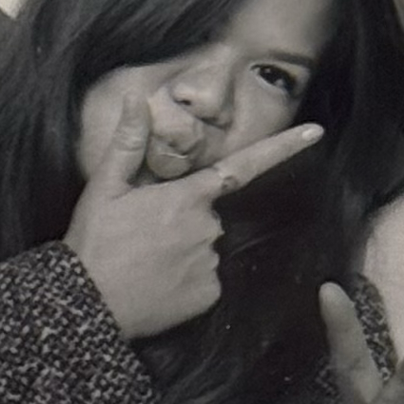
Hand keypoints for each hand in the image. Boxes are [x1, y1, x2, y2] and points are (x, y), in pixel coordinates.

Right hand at [66, 97, 322, 341]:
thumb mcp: (104, 187)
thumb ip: (128, 142)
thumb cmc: (94, 242)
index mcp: (188, 196)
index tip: (316, 131)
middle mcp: (209, 228)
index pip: (244, 165)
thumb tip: (135, 100)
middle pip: (209, 214)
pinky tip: (158, 284)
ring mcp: (211, 263)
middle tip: (143, 234)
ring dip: (184, 250)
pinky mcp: (208, 295)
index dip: (284, 147)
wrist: (87, 304)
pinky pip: (206, 280)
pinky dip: (187, 281)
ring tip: (145, 262)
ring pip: (207, 247)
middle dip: (183, 219)